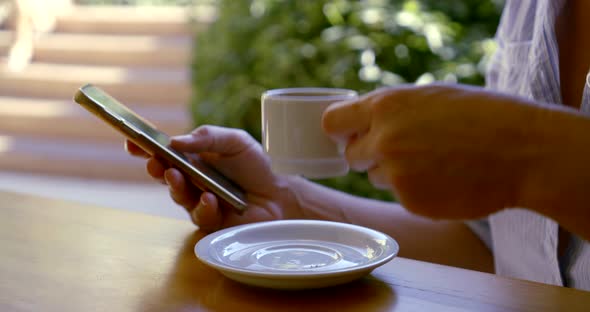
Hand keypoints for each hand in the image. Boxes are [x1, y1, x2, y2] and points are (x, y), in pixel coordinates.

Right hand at [126, 125, 302, 231]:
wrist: (279, 195)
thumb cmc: (256, 166)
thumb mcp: (235, 141)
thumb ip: (208, 137)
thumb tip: (176, 141)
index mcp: (193, 158)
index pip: (163, 152)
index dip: (145, 148)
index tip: (131, 142)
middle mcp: (191, 180)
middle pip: (164, 175)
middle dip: (155, 168)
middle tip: (155, 162)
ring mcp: (198, 201)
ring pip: (178, 196)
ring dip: (175, 186)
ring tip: (176, 174)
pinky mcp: (210, 221)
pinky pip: (200, 215)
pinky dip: (203, 206)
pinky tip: (210, 198)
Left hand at [322, 83, 538, 219]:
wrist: (523, 152)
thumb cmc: (482, 116)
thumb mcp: (429, 96)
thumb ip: (390, 110)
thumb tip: (359, 124)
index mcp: (386, 106)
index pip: (332, 122)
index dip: (341, 131)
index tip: (349, 135)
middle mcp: (383, 140)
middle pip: (351, 156)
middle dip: (369, 154)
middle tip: (402, 150)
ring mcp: (396, 174)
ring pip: (375, 177)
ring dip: (393, 173)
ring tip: (433, 162)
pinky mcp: (411, 202)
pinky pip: (400, 196)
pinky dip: (415, 191)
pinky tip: (444, 179)